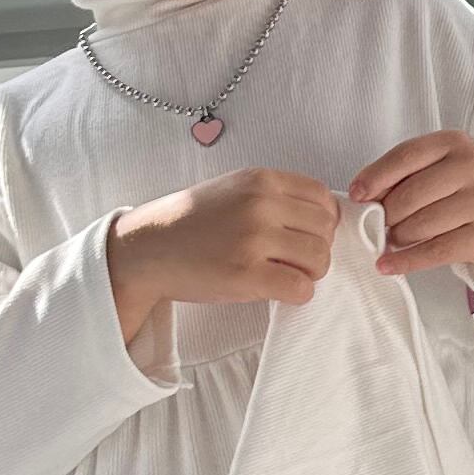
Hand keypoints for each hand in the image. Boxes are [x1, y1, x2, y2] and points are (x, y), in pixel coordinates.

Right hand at [106, 169, 341, 353]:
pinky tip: (276, 291)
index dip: (322, 222)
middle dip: (316, 248)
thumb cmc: (190, 222)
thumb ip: (274, 197)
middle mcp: (261, 204)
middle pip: (326, 230)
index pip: (323, 197)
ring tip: (284, 275)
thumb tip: (322, 217)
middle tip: (293, 260)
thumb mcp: (233, 189)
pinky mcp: (246, 275)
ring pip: (319, 259)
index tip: (305, 236)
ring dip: (309, 273)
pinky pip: (300, 288)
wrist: (147, 248)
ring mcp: (254, 239)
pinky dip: (297, 294)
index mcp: (261, 179)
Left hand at [350, 131, 473, 288]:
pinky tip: (388, 264)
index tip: (357, 195)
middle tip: (382, 224)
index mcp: (453, 143)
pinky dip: (406, 261)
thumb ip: (402, 173)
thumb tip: (363, 197)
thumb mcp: (436, 163)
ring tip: (394, 239)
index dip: (376, 177)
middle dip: (387, 215)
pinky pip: (436, 252)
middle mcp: (472, 168)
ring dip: (397, 237)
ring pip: (421, 225)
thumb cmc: (461, 182)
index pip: (406, 157)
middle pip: (410, 195)